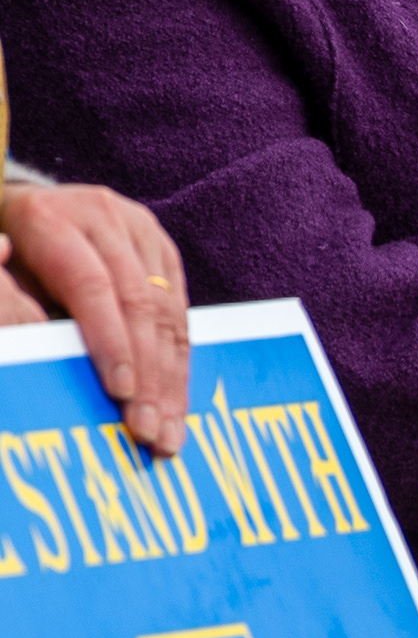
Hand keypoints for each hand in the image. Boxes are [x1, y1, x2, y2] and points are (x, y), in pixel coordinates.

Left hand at [0, 177, 188, 453]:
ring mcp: (140, 228)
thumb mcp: (3, 282)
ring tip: (168, 429)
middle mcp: (101, 216)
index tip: (121, 394)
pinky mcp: (164, 247)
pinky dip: (179, 361)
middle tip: (149, 428)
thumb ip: (23, 314)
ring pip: (169, 312)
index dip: (111, 342)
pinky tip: (176, 401)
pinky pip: (181, 311)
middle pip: (140, 302)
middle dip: (148, 374)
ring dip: (171, 379)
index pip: (91, 287)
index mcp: (50, 220)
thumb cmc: (5, 261)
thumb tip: (58, 366)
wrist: (27, 209)